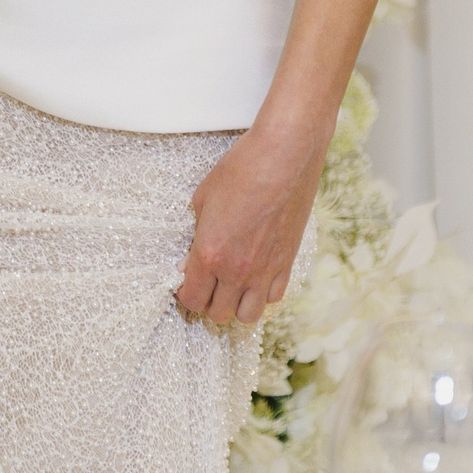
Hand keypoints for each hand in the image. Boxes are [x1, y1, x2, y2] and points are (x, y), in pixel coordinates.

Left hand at [176, 117, 324, 325]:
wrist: (282, 157)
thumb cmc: (240, 170)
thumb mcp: (203, 198)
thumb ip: (195, 235)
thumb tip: (187, 262)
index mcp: (210, 253)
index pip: (192, 298)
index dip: (185, 295)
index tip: (185, 285)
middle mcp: (237, 270)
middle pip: (218, 313)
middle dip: (207, 302)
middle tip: (206, 284)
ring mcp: (265, 271)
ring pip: (247, 316)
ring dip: (235, 306)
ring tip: (230, 287)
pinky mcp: (287, 264)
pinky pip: (273, 298)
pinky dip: (262, 294)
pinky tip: (255, 277)